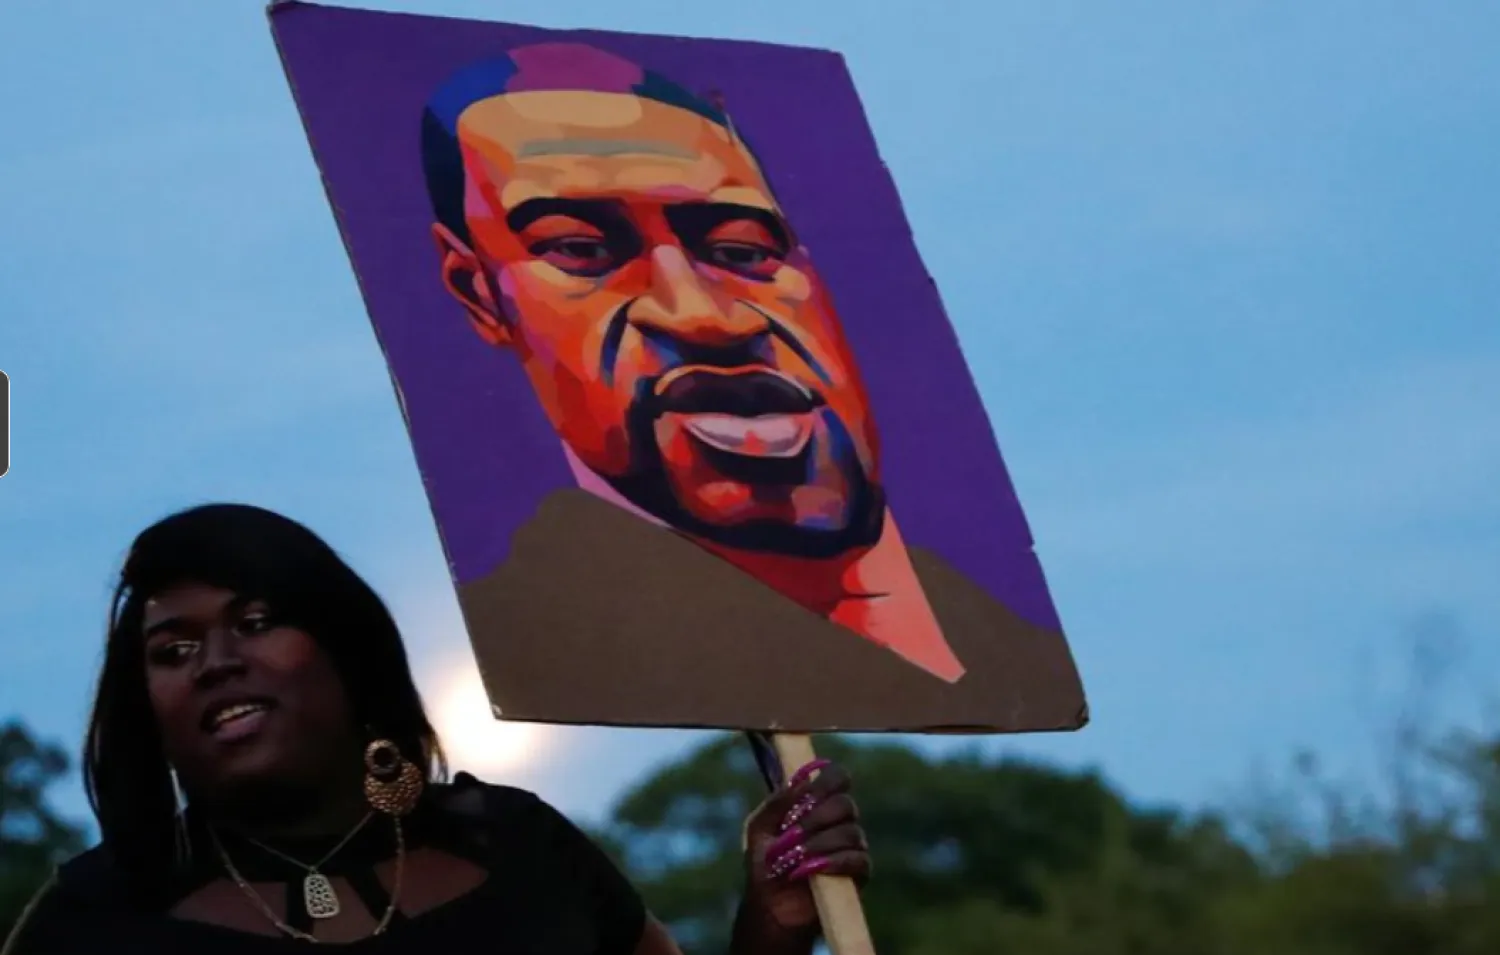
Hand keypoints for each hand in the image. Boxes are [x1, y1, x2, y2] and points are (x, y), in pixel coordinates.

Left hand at [739, 759, 870, 936]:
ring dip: (819, 844)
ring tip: (795, 858)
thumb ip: (777, 802)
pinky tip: (813, 869)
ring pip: (851, 833)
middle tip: (792, 833)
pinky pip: (858, 859)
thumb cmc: (764, 864)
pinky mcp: (858, 874)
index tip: (809, 793)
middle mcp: (839, 821)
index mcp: (818, 804)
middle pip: (845, 804)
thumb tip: (801, 781)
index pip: (837, 778)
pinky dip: (835, 862)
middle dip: (817, 818)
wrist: (769, 905)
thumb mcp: (760, 828)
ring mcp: (852, 847)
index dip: (827, 781)